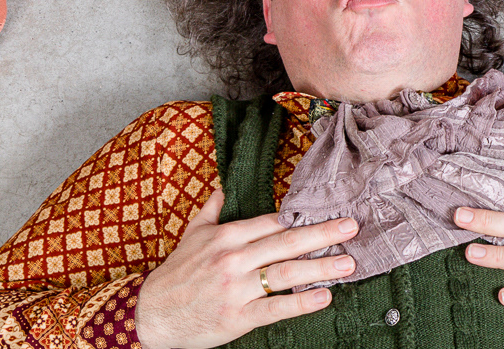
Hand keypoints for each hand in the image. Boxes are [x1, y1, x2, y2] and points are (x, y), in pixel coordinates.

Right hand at [134, 189, 357, 348]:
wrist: (151, 312)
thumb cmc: (174, 274)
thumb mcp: (191, 234)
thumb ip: (211, 210)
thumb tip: (223, 187)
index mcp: (227, 236)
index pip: (272, 222)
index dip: (302, 218)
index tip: (329, 211)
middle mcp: (234, 259)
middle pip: (286, 243)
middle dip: (322, 235)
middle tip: (351, 227)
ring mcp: (237, 288)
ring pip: (286, 274)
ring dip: (320, 267)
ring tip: (348, 263)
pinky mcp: (237, 316)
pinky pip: (275, 308)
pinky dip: (301, 303)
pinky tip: (324, 297)